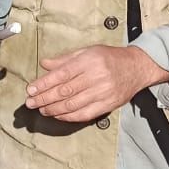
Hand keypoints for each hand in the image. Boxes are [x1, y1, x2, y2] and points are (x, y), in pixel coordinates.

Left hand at [25, 45, 168, 122]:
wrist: (137, 67)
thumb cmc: (110, 58)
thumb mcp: (87, 51)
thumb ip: (65, 59)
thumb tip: (44, 64)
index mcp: (89, 61)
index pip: (61, 74)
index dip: (44, 84)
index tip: (31, 89)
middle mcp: (96, 77)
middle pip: (64, 91)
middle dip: (44, 98)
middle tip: (30, 102)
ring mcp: (102, 92)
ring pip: (73, 105)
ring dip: (53, 109)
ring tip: (42, 109)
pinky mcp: (108, 105)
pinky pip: (85, 114)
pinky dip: (69, 117)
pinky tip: (58, 115)